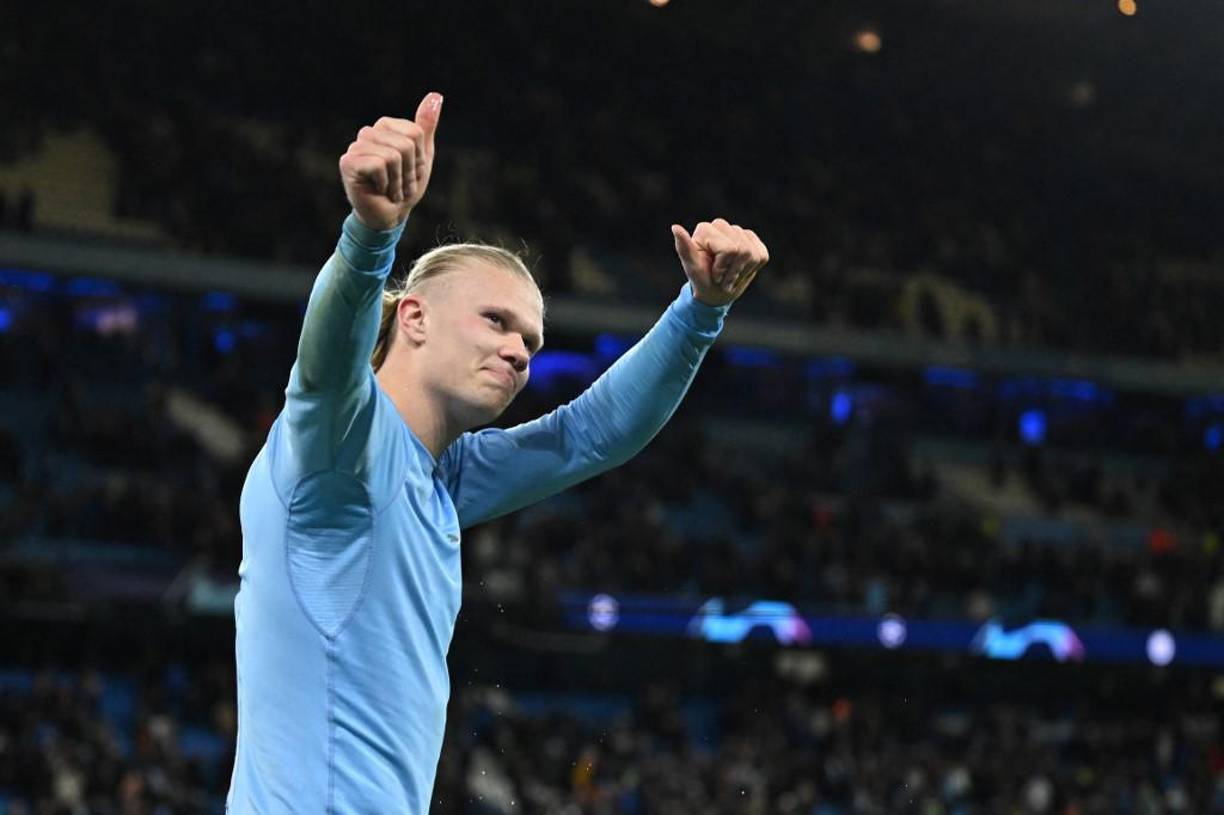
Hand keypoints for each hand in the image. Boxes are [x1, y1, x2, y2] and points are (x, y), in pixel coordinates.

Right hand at [339, 92, 442, 230]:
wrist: (389, 216)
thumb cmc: (404, 186)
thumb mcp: (422, 155)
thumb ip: (426, 126)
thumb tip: (436, 95)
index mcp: (385, 127)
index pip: (415, 133)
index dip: (419, 159)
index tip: (410, 172)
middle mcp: (368, 132)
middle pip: (406, 145)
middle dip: (409, 172)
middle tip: (400, 184)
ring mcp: (356, 147)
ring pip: (393, 156)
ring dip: (398, 182)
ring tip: (390, 189)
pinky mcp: (348, 162)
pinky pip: (379, 165)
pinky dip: (385, 184)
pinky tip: (378, 190)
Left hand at [671, 218, 768, 306]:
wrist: (714, 291)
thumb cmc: (701, 279)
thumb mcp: (692, 268)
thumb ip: (684, 248)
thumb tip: (675, 227)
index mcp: (706, 229)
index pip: (729, 249)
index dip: (722, 267)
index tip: (714, 275)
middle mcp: (722, 226)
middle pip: (742, 250)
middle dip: (732, 271)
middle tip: (722, 279)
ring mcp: (739, 232)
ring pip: (753, 254)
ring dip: (741, 272)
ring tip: (730, 276)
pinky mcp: (753, 241)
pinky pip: (762, 255)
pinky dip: (752, 269)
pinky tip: (740, 271)